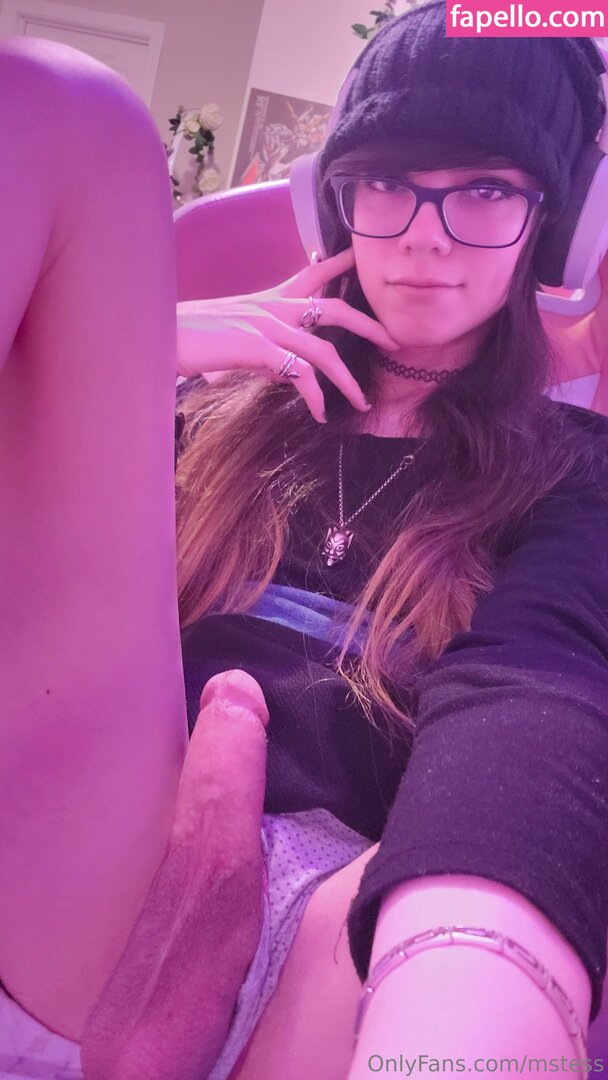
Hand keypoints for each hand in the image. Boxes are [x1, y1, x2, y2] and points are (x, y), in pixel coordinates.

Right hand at [176, 247, 399, 423]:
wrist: (155, 336)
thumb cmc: (188, 340)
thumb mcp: (232, 343)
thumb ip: (264, 354)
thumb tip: (285, 374)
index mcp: (266, 300)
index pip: (311, 273)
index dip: (340, 262)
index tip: (363, 256)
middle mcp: (271, 307)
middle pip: (333, 306)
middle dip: (368, 323)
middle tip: (395, 339)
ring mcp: (265, 325)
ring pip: (324, 349)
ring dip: (348, 379)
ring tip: (362, 401)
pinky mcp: (256, 347)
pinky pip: (299, 373)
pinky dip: (314, 396)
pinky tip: (318, 413)